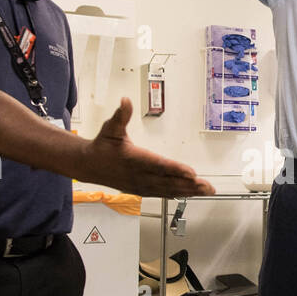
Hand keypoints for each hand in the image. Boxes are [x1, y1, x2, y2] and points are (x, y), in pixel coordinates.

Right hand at [80, 99, 213, 196]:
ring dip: (188, 191)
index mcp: (134, 159)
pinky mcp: (142, 190)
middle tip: (207, 185)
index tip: (192, 172)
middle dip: (189, 184)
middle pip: (168, 181)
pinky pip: (163, 194)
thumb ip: (120, 115)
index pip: (158, 165)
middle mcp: (139, 175)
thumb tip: (125, 101)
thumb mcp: (110, 127)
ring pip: (168, 190)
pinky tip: (191, 194)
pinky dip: (178, 194)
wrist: (88, 166)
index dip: (176, 169)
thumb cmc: (102, 146)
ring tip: (206, 190)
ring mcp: (141, 185)